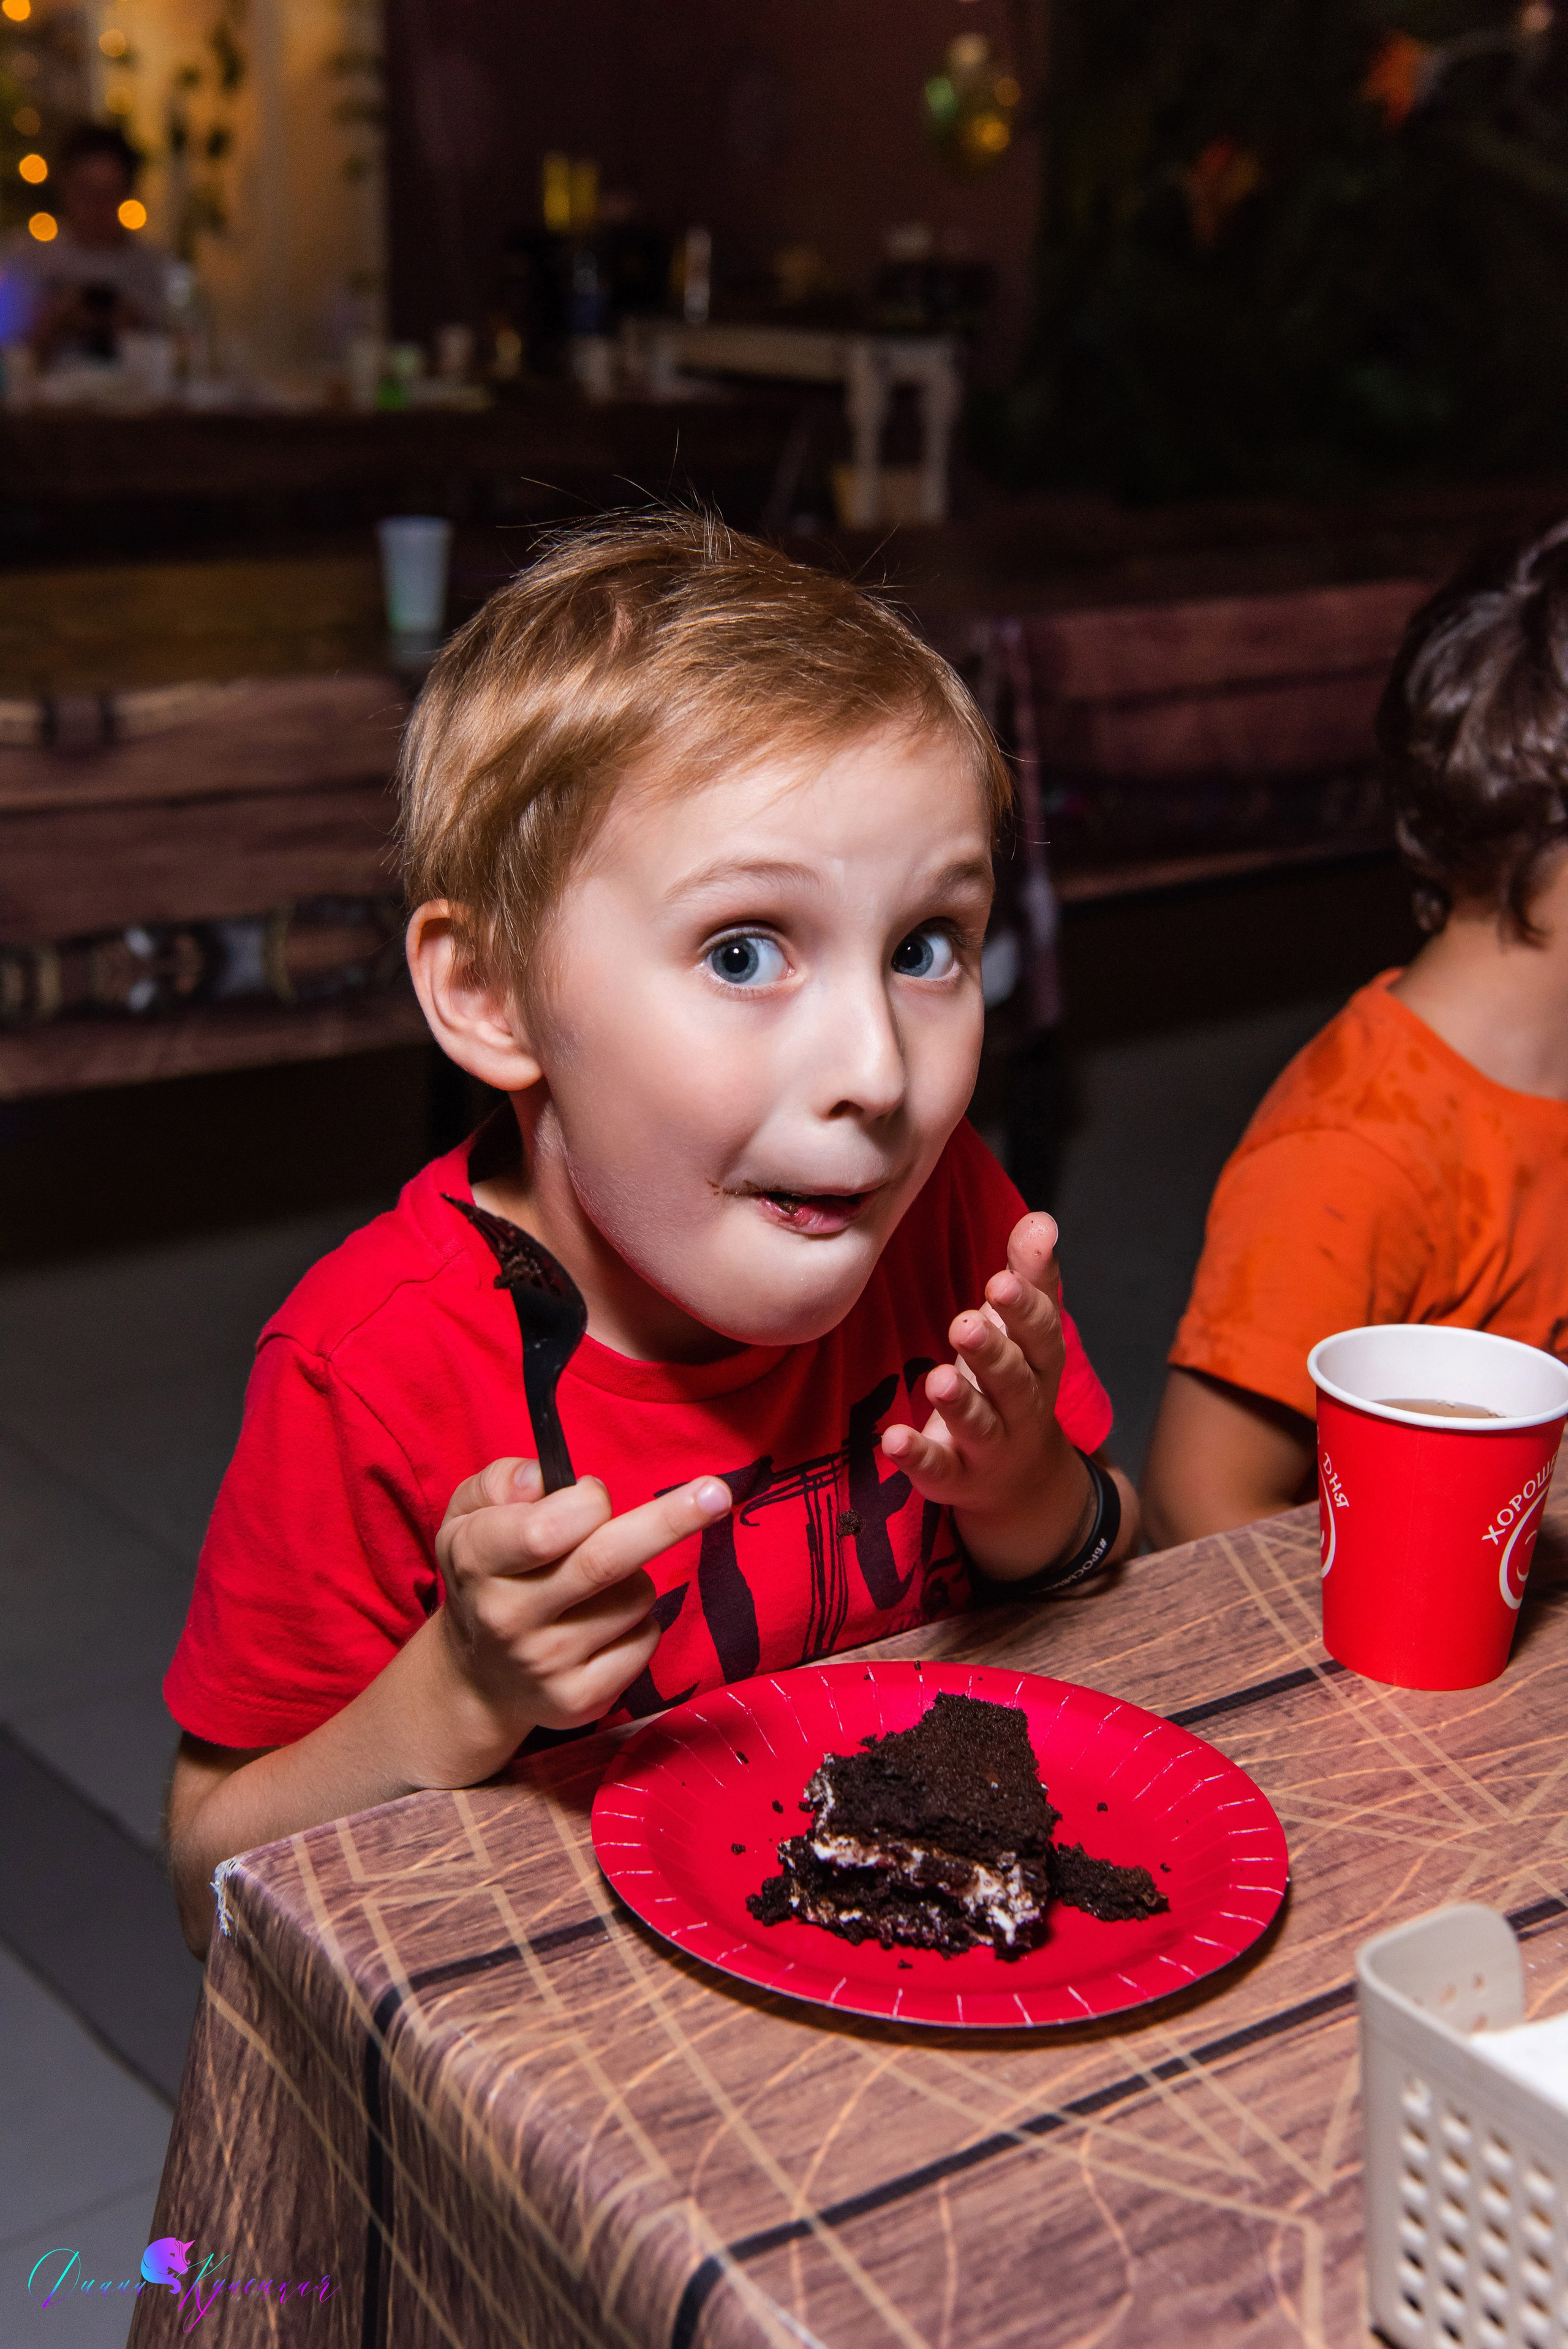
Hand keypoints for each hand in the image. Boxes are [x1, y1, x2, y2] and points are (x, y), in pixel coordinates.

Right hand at [434, 1457, 732, 1755]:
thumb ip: (503, 1480)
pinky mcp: (579, 1701)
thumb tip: (545, 1479)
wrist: (478, 1677)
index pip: (545, 1530)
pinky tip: (605, 1625)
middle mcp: (508, 1617)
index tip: (595, 1493)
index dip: (586, 1501)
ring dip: (636, 1576)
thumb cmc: (489, 1574)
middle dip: (669, 1520)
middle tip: (716, 1493)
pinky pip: (646, 1641)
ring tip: (598, 1584)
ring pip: (636, 1597)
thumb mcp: (468, 1513)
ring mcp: (545, 1665)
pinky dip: (639, 1623)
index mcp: (478, 1560)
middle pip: (605, 1562)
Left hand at [880, 1212, 1093, 1578]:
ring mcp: (990, 1448)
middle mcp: (1022, 1408)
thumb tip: (1041, 1220)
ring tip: (938, 1379)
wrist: (1020, 1481)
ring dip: (960, 1405)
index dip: (1025, 1310)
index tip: (1002, 1282)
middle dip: (992, 1353)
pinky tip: (893, 1439)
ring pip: (981, 1426)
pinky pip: (938, 1469)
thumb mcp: (1023, 1333)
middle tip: (966, 1324)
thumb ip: (1029, 1277)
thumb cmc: (1014, 1383)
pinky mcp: (955, 1477)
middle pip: (1013, 1381)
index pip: (1040, 1334)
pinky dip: (917, 1456)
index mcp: (1039, 1364)